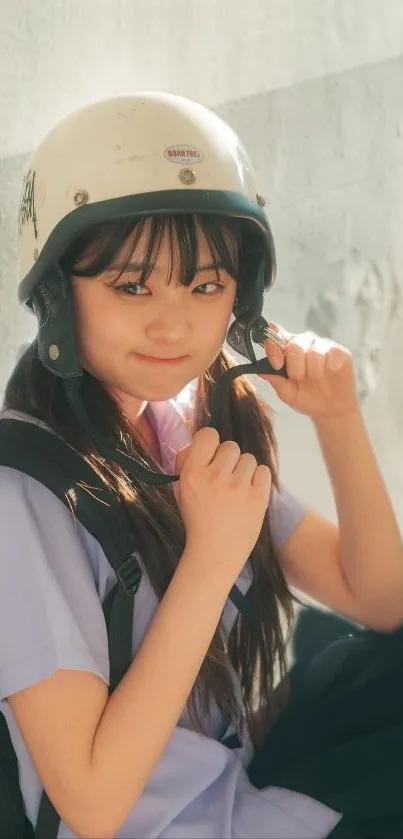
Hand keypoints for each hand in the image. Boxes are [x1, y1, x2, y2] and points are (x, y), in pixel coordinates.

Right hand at [174, 428, 270, 583]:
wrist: (214, 554)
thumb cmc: (197, 521)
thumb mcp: (180, 491)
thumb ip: (186, 464)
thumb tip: (196, 443)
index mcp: (192, 474)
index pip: (208, 435)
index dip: (211, 443)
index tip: (212, 456)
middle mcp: (215, 477)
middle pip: (231, 446)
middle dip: (229, 460)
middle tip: (226, 478)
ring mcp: (238, 488)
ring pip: (249, 459)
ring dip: (244, 471)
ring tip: (237, 489)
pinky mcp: (258, 498)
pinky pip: (264, 471)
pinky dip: (258, 480)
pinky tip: (249, 493)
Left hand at [261, 322, 359, 421]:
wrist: (330, 410)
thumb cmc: (306, 398)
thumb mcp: (287, 393)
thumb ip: (275, 380)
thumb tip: (261, 371)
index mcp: (286, 348)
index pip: (275, 334)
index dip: (273, 344)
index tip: (276, 363)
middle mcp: (303, 342)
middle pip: (294, 345)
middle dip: (295, 368)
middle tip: (300, 379)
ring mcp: (322, 345)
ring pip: (313, 353)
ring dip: (313, 372)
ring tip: (315, 379)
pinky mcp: (340, 351)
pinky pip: (331, 355)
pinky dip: (328, 368)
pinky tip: (329, 373)